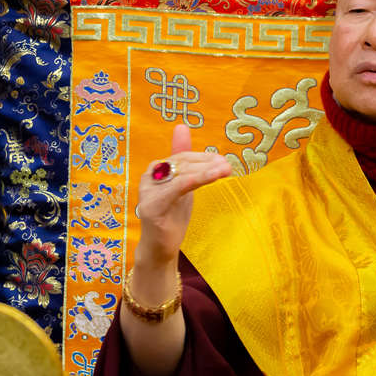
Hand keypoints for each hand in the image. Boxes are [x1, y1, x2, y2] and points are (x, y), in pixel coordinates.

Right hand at [133, 124, 232, 270]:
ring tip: (225, 169)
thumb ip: (182, 158)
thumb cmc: (171, 215)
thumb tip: (181, 127)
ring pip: (181, 172)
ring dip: (206, 170)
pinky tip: (213, 176)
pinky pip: (177, 187)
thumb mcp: (181, 184)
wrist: (160, 248)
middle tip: (228, 165)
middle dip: (207, 162)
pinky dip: (197, 178)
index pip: (182, 157)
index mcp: (155, 170)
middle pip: (182, 162)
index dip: (204, 157)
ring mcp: (148, 191)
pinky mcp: (151, 206)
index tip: (223, 161)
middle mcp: (148, 177)